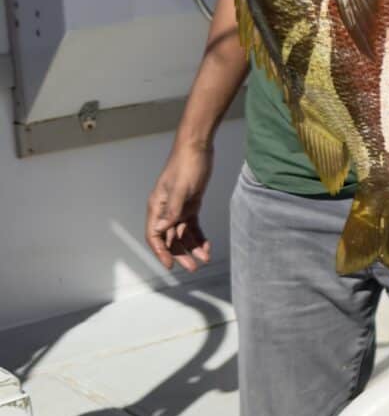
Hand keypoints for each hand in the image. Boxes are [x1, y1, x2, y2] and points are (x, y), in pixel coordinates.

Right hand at [146, 136, 213, 269]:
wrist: (198, 148)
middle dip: (180, 254)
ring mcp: (178, 208)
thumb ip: (172, 210)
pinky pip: (193, 226)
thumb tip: (162, 229)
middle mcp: (165, 210)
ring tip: (204, 259)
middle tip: (192, 267)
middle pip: (170, 238)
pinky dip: (199, 237)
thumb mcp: (180, 189)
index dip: (161, 251)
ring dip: (192, 247)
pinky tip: (207, 246)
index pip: (155, 235)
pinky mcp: (191, 205)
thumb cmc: (186, 165)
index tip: (170, 265)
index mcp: (157, 207)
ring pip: (183, 234)